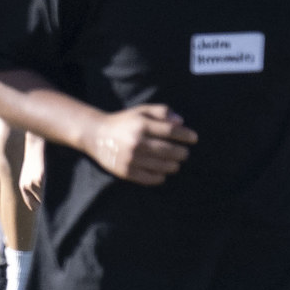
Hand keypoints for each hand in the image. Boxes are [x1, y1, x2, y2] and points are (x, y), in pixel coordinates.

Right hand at [80, 102, 195, 183]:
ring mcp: (131, 158)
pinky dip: (160, 177)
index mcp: (141, 125)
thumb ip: (161, 112)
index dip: (185, 135)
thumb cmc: (124, 122)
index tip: (194, 138)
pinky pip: (149, 178)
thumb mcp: (141, 111)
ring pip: (161, 166)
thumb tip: (181, 122)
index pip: (170, 131)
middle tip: (184, 154)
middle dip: (182, 153)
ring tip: (175, 163)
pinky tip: (162, 173)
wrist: (96, 135)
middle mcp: (136, 142)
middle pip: (169, 151)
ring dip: (173, 166)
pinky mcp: (125, 171)